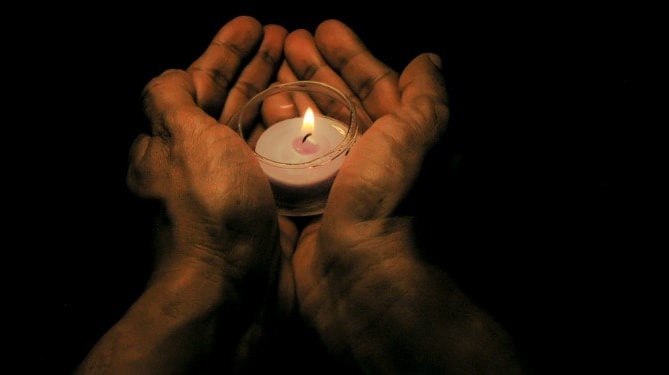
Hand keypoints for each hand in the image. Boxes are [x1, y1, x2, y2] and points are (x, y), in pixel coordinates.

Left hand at [77, 16, 289, 373]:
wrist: (231, 290)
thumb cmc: (206, 210)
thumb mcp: (180, 139)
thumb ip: (171, 99)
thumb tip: (174, 74)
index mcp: (175, 141)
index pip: (198, 81)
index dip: (226, 49)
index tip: (255, 24)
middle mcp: (203, 161)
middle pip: (230, 100)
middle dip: (256, 66)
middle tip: (287, 36)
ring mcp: (236, 184)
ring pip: (258, 128)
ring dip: (278, 94)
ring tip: (305, 67)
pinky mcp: (266, 206)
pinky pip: (283, 159)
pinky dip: (296, 135)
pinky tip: (317, 118)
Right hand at [277, 20, 524, 372]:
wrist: (357, 277)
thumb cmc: (388, 200)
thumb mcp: (417, 137)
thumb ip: (425, 97)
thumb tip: (428, 60)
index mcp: (397, 141)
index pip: (374, 85)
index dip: (349, 54)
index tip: (321, 28)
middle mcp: (367, 159)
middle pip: (337, 101)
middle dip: (313, 68)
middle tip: (285, 40)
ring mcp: (333, 181)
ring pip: (307, 127)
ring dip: (290, 94)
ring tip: (267, 68)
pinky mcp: (303, 203)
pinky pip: (285, 158)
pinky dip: (272, 134)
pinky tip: (255, 112)